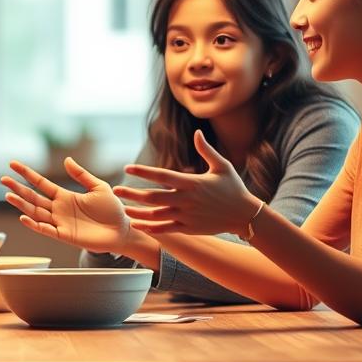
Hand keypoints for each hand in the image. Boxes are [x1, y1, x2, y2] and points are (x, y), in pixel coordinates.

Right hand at [1, 157, 133, 253]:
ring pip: (36, 212)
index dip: (27, 174)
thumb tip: (66, 160)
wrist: (123, 231)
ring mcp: (60, 223)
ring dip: (22, 204)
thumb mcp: (99, 187)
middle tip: (3, 179)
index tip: (13, 164)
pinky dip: (34, 224)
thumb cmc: (113, 210)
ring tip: (8, 195)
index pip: (41, 184)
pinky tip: (23, 216)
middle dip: (18, 188)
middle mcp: (59, 209)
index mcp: (65, 196)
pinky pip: (46, 230)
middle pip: (33, 197)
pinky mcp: (65, 235)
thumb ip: (81, 175)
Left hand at [116, 130, 261, 236]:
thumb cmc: (234, 188)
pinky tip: (137, 224)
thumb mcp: (222, 166)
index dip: (143, 172)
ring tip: (123, 208)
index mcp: (192, 183)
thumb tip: (197, 132)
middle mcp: (186, 200)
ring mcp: (186, 216)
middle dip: (132, 194)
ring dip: (137, 212)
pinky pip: (164, 229)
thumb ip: (206, 150)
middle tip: (116, 190)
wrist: (245, 215)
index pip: (162, 175)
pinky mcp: (189, 229)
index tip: (128, 168)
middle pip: (152, 197)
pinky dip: (149, 227)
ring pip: (155, 215)